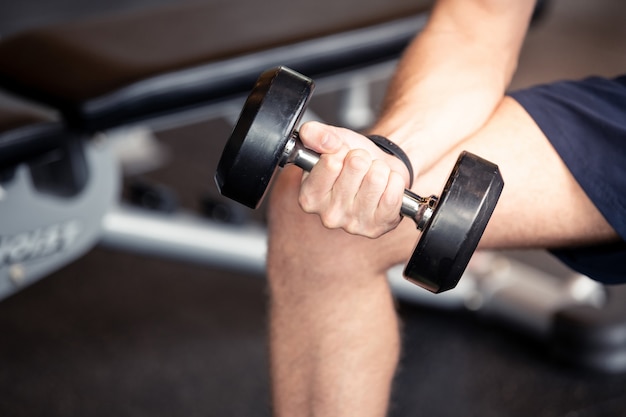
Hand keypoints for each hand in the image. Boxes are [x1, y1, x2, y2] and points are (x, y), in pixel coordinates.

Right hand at [297, 121, 409, 237]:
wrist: (381, 172)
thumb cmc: (352, 161)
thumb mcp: (330, 140)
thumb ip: (314, 134)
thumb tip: (323, 140)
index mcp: (309, 196)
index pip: (330, 161)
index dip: (341, 150)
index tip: (341, 157)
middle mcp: (329, 215)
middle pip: (356, 166)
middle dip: (363, 158)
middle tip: (360, 168)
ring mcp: (354, 224)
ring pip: (377, 178)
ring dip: (380, 169)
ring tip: (373, 177)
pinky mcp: (378, 227)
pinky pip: (393, 194)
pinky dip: (395, 183)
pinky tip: (386, 188)